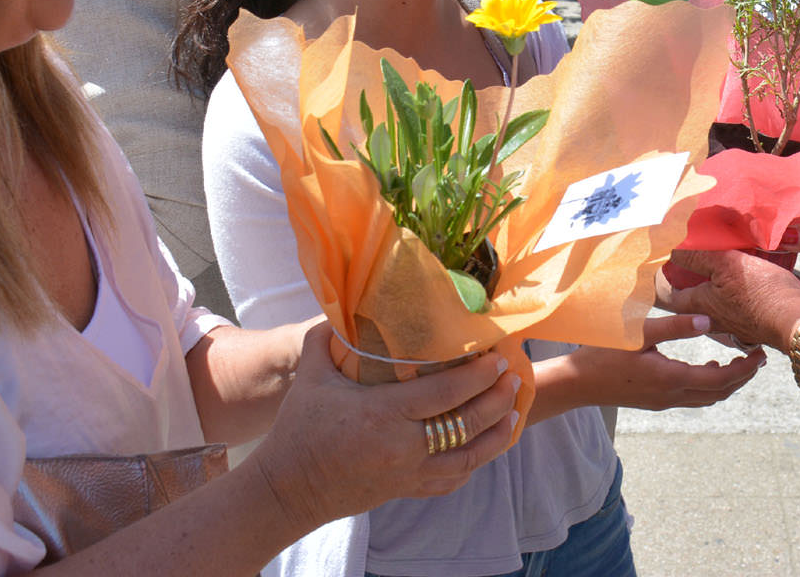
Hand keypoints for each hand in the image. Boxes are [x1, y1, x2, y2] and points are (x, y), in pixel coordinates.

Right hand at [248, 323, 518, 533]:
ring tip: (513, 413)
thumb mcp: (311, 378)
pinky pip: (450, 480)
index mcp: (383, 415)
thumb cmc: (298, 430)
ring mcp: (407, 474)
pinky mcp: (404, 490)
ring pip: (468, 458)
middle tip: (513, 378)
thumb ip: (325, 340)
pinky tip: (485, 447)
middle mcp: (402, 447)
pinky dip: (473, 464)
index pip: (445, 393)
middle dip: (497, 400)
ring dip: (496, 435)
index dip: (479, 376)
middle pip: (466, 425)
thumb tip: (338, 308)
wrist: (286, 489)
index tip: (498, 359)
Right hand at [565, 314, 764, 409]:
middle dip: (742, 377)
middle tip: (758, 359)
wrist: (577, 383)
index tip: (760, 355)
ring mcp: (664, 401)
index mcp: (671, 378)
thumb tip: (708, 320)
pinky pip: (692, 397)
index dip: (744, 369)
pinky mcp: (655, 401)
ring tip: (739, 363)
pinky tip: (706, 369)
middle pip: (719, 393)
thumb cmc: (603, 352)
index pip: (721, 380)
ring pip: (707, 398)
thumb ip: (674, 326)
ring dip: (726, 383)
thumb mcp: (639, 333)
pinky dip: (708, 386)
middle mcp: (672, 395)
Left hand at [665, 249, 799, 350]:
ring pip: (718, 303)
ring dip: (717, 287)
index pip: (673, 296)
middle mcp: (715, 318)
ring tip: (722, 265)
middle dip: (692, 283)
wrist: (799, 321)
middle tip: (694, 262)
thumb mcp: (727, 265)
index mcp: (702, 304)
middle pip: (695, 300)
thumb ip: (700, 256)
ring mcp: (737, 322)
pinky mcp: (757, 321)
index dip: (667, 281)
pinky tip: (749, 278)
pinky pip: (740, 304)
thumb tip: (674, 249)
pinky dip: (739, 292)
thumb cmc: (762, 294)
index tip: (667, 267)